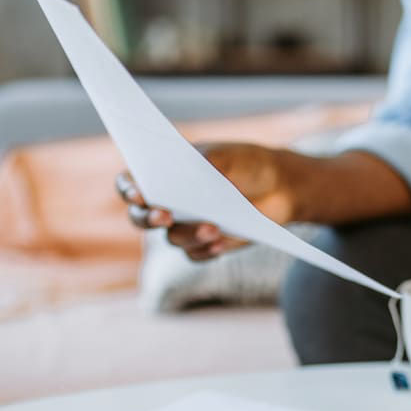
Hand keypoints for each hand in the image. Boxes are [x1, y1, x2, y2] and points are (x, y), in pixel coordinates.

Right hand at [115, 143, 300, 260]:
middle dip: (149, 218)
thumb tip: (196, 166)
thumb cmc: (250, 164)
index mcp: (164, 172)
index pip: (130, 183)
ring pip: (172, 238)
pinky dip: (206, 250)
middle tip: (164, 215)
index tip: (139, 192)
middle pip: (140, 217)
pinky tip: (221, 243)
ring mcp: (185, 226)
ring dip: (189, 234)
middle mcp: (168, 202)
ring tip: (214, 228)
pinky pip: (195, 254)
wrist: (282, 188)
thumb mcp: (234, 156)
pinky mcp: (205, 245)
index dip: (129, 189)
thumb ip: (212, 160)